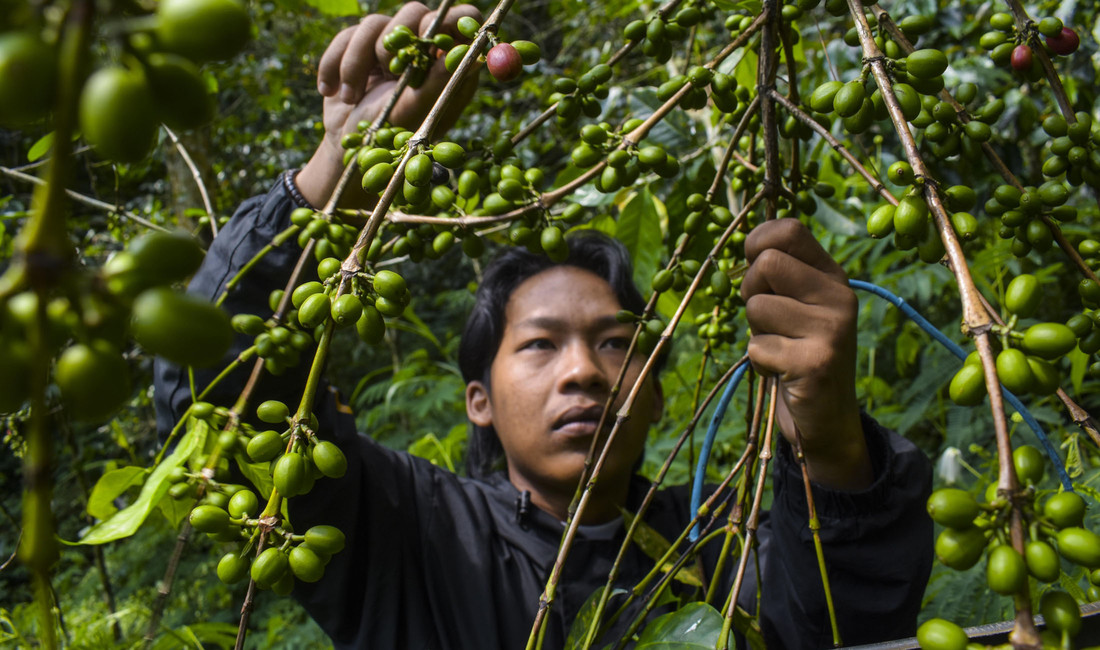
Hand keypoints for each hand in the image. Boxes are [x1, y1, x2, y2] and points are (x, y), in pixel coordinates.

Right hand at [296, 2, 481, 207]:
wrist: (344, 149)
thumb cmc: (389, 138)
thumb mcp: (416, 111)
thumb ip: (440, 81)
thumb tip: (472, 55)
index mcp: (447, 65)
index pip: (464, 21)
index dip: (454, 21)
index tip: (430, 39)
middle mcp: (422, 50)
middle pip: (417, 13)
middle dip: (396, 42)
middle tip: (389, 65)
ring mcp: (390, 46)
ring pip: (376, 23)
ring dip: (358, 62)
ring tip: (353, 98)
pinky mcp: (359, 46)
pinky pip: (347, 35)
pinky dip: (335, 64)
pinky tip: (332, 92)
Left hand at [741, 218, 871, 490]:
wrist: (827, 419)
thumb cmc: (798, 352)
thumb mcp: (796, 306)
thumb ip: (779, 274)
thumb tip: (746, 242)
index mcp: (832, 275)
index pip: (789, 230)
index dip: (757, 243)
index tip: (753, 267)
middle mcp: (839, 296)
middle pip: (766, 265)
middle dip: (750, 293)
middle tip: (768, 320)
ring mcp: (832, 329)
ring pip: (757, 307)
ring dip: (756, 333)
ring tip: (781, 348)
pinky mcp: (817, 362)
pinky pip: (758, 347)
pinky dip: (760, 363)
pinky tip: (783, 372)